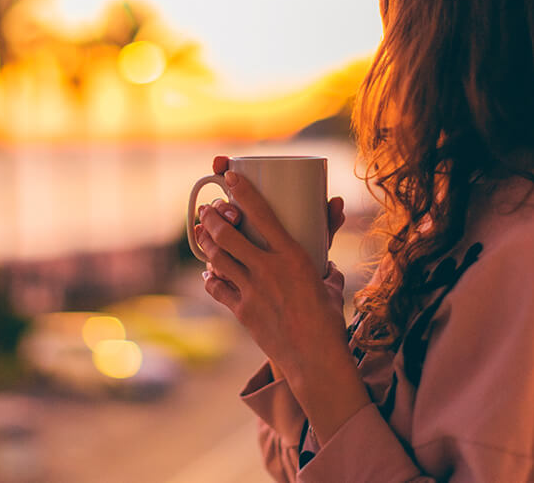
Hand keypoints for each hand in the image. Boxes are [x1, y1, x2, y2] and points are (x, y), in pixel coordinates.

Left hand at [194, 156, 369, 443]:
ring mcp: (252, 291)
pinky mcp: (242, 311)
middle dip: (212, 218)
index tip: (230, 176)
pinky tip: (208, 270)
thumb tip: (332, 219)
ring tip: (201, 231)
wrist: (314, 359)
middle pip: (229, 235)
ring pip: (218, 258)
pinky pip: (217, 288)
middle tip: (208, 209)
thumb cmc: (327, 318)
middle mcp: (269, 269)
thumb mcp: (330, 280)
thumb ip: (325, 252)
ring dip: (206, 242)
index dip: (242, 191)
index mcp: (293, 255)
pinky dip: (210, 277)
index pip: (262, 214)